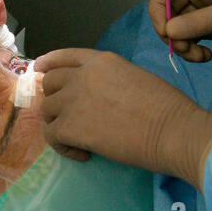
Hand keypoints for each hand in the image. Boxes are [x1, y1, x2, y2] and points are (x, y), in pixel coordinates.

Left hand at [35, 48, 211, 186]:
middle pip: (50, 83)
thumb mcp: (135, 77)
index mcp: (101, 60)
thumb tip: (99, 96)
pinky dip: (63, 147)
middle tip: (70, 118)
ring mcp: (74, 99)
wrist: (172, 130)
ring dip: (59, 125)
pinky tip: (83, 154)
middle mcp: (82, 75)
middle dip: (56, 99)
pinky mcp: (71, 126)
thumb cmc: (167, 107)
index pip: (64, 56)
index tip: (39, 69)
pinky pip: (52, 135)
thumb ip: (110, 80)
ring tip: (80, 140)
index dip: (48, 63)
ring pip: (47, 110)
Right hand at [149, 0, 211, 62]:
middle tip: (183, 50)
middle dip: (172, 32)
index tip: (164, 31)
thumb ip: (199, 22)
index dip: (158, 6)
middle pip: (168, 8)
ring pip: (177, 25)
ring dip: (182, 44)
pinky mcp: (208, 22)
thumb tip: (169, 32)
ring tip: (199, 57)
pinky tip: (205, 56)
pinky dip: (192, 48)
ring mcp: (203, 5)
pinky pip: (189, 35)